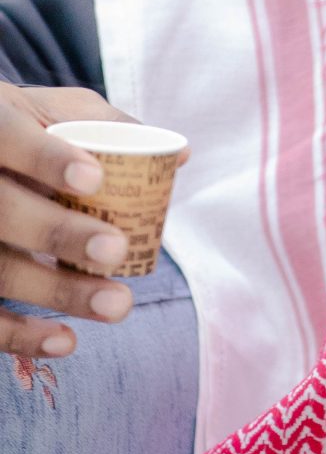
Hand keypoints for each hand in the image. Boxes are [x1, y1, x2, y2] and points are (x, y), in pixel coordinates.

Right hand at [0, 85, 146, 358]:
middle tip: (116, 250)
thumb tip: (180, 156)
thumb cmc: (20, 132)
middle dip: (59, 233)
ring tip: (115, 305)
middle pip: (2, 210)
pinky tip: (66, 341)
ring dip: (56, 291)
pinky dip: (18, 335)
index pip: (9, 138)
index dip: (48, 160)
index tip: (95, 179)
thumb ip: (106, 127)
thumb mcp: (50, 112)